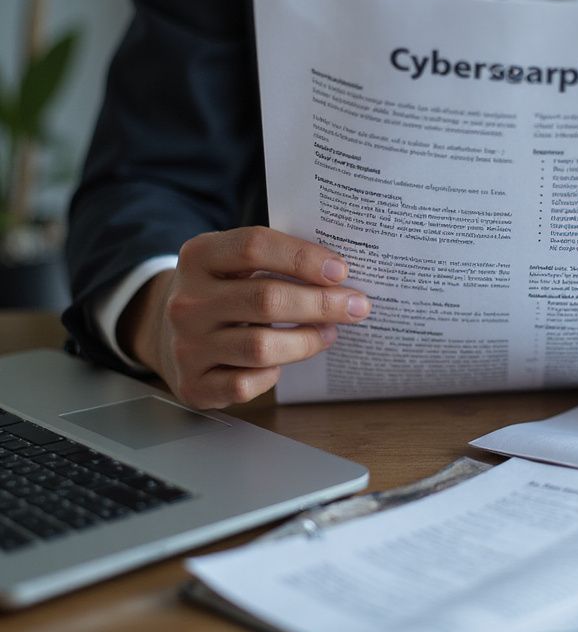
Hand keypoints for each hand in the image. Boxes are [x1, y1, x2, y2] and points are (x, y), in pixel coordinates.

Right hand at [119, 227, 370, 408]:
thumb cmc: (223, 291)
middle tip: (357, 306)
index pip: (254, 246)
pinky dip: (272, 375)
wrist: (166, 331)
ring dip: (307, 341)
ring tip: (329, 333)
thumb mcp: (235, 263)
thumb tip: (340, 275)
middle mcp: (187, 300)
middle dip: (322, 303)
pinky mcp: (193, 384)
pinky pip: (245, 384)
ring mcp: (186, 345)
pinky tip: (282, 362)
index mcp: (199, 256)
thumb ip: (278, 260)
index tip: (341, 270)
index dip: (303, 257)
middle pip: (266, 299)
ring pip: (261, 346)